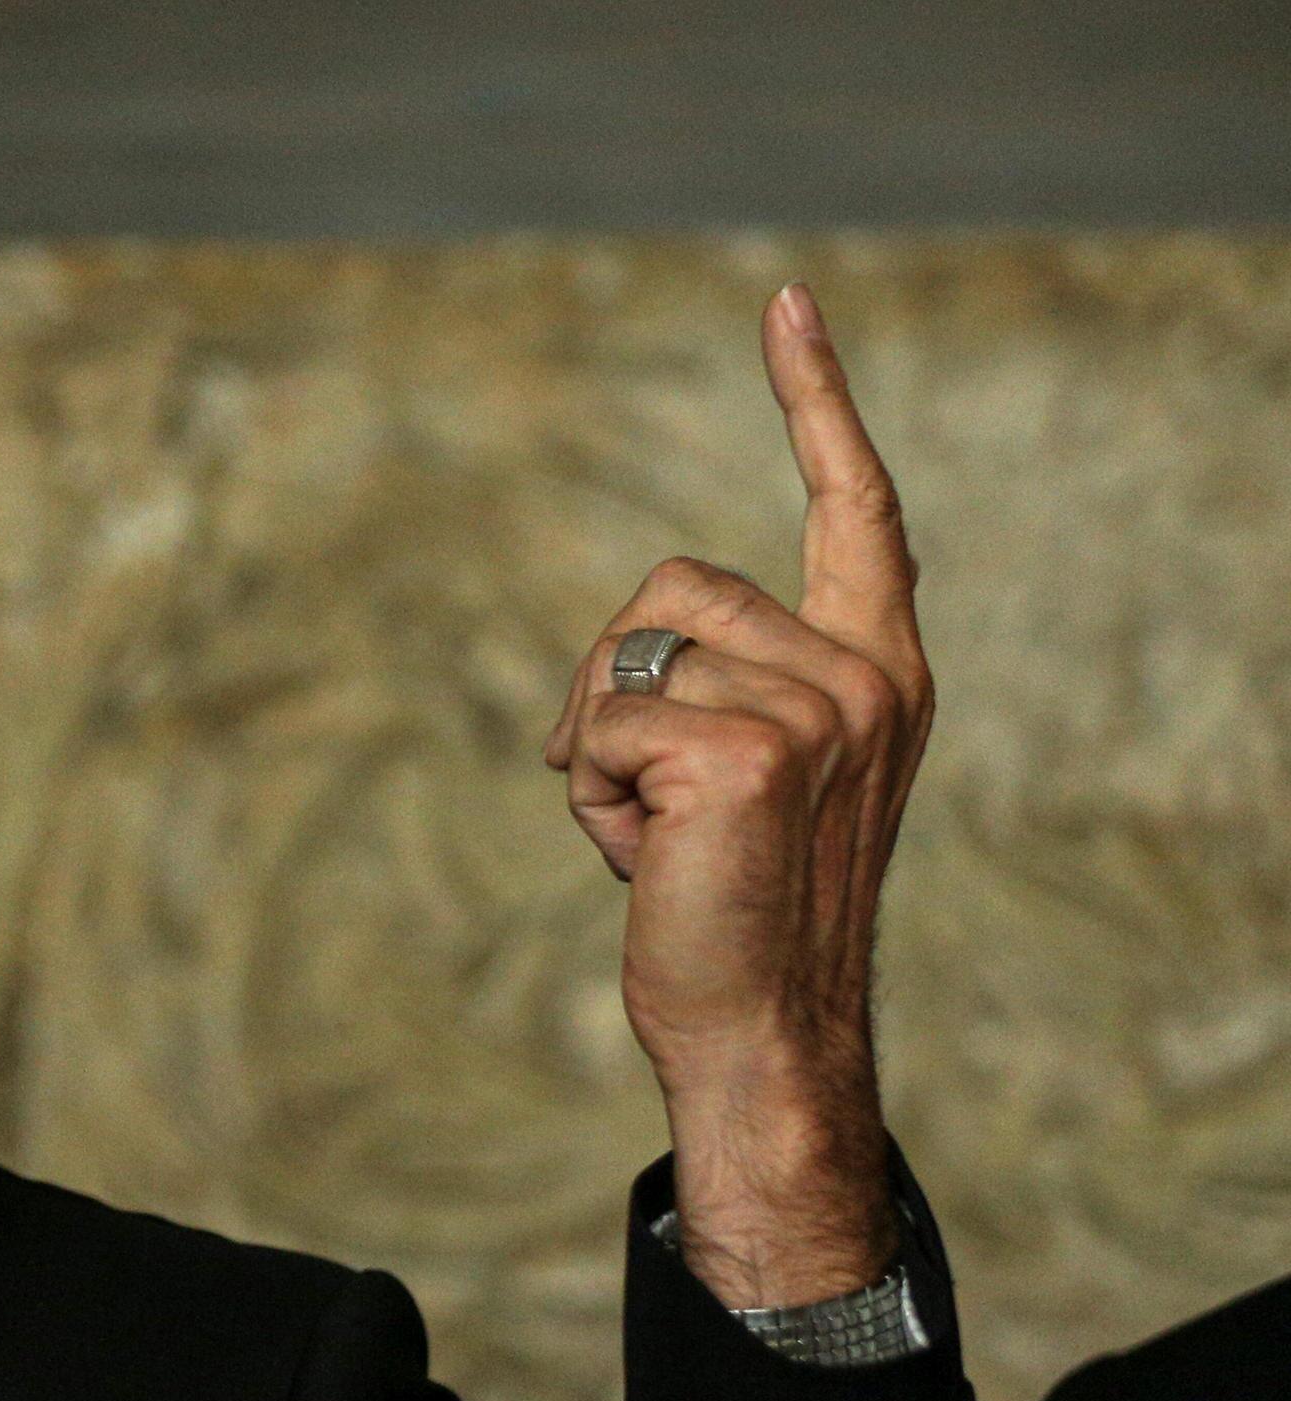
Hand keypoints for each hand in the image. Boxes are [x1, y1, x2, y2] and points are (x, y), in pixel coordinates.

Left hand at [542, 284, 933, 1308]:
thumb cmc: (732, 909)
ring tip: (658, 840)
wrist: (758, 1032)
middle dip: (614, 690)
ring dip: (598, 753)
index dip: (815, 399)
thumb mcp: (748, 776)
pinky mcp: (744, 754)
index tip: (784, 302)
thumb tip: (627, 653)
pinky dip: (587, 798)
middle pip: (668, 591)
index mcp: (879, 667)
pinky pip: (596, 727)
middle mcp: (865, 673)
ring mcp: (816, 708)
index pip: (857, 507)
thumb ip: (726, 687)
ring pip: (621, 662)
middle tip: (655, 804)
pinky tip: (644, 861)